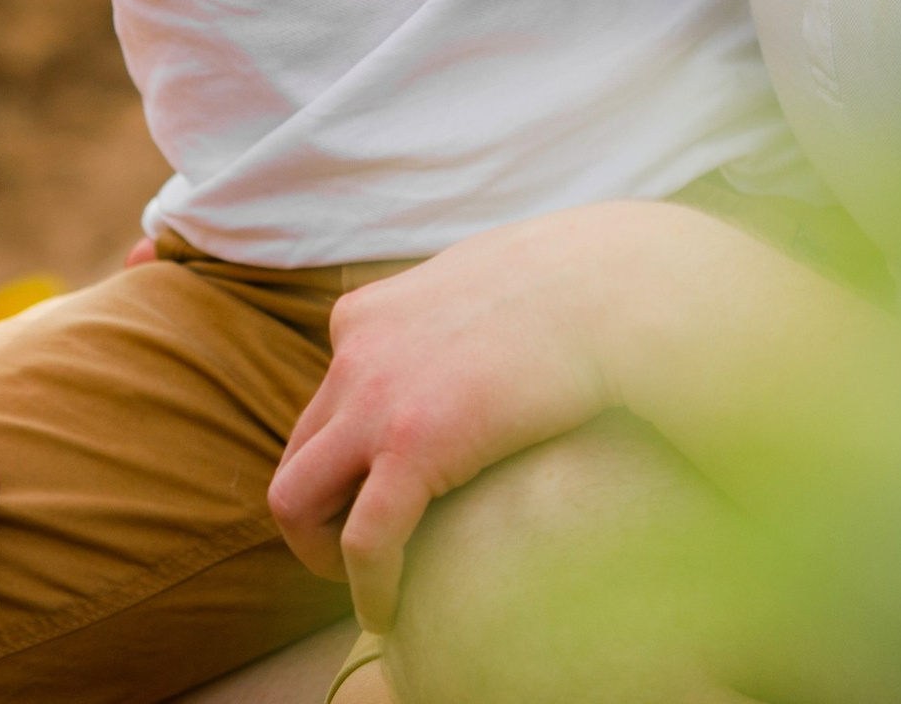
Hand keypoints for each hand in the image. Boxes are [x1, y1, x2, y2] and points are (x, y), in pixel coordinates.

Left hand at [267, 210, 627, 633]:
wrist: (606, 287)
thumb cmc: (567, 288)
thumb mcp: (476, 293)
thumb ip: (445, 330)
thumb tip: (466, 365)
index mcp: (364, 318)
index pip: (323, 408)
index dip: (343, 467)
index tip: (378, 503)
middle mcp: (351, 352)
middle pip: (296, 456)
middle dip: (316, 517)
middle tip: (363, 558)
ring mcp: (374, 396)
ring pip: (294, 500)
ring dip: (320, 556)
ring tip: (369, 590)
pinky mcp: (413, 442)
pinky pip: (365, 539)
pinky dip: (368, 589)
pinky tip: (389, 613)